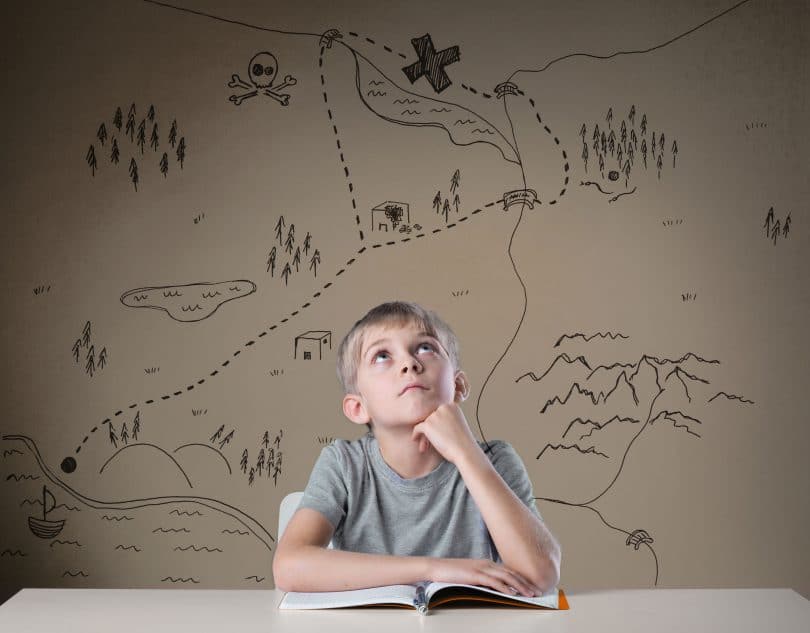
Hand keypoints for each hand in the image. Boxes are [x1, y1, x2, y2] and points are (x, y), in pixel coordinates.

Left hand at [411, 403, 478, 465]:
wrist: (465, 451)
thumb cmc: (463, 442)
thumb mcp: (457, 424)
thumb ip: (446, 419)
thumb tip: (433, 422)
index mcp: (452, 405)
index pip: (438, 412)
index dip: (436, 424)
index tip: (437, 432)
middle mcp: (443, 407)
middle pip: (431, 417)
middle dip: (430, 429)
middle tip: (432, 439)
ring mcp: (435, 415)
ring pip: (424, 424)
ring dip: (425, 435)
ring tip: (427, 445)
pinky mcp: (428, 424)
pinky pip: (417, 428)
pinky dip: (416, 434)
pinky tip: (415, 439)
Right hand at [427, 557, 541, 596]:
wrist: (435, 567)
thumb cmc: (451, 573)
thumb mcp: (470, 576)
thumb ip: (482, 580)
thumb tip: (494, 588)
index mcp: (486, 564)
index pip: (508, 571)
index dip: (521, 579)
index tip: (531, 586)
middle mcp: (486, 564)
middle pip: (511, 573)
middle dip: (525, 583)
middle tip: (537, 591)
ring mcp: (481, 568)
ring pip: (506, 577)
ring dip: (520, 585)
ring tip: (530, 593)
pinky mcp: (475, 574)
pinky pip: (493, 581)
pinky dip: (505, 586)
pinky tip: (512, 592)